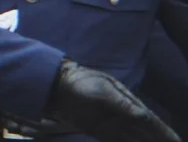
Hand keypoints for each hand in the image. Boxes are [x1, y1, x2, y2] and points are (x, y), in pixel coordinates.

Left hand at [44, 60, 179, 141]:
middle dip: (158, 141)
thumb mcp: (104, 91)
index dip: (164, 132)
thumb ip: (123, 104)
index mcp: (128, 103)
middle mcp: (124, 116)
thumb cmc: (82, 84)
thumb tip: (144, 116)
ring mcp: (112, 125)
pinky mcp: (100, 132)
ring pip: (135, 140)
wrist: (57, 87)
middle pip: (146, 134)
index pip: (151, 121)